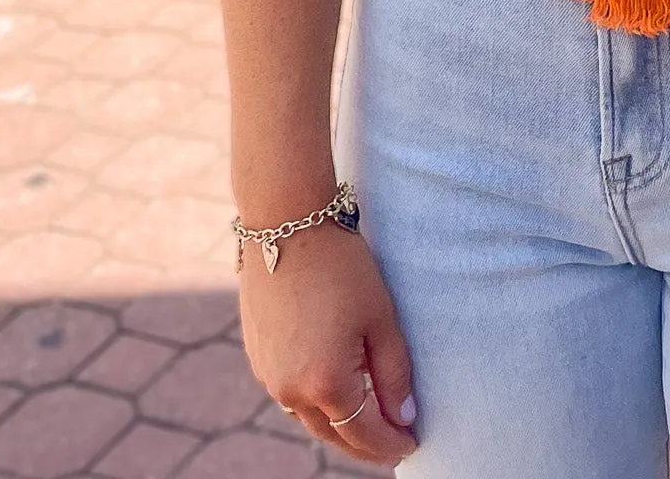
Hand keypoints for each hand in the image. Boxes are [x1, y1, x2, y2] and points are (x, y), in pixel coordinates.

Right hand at [238, 220, 417, 466]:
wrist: (285, 224)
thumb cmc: (341, 266)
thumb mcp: (380, 318)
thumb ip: (394, 374)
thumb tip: (405, 416)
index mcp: (326, 383)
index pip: (365, 433)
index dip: (391, 444)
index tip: (412, 444)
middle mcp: (291, 390)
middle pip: (334, 434)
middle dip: (365, 444)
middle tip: (392, 442)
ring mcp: (268, 376)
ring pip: (309, 417)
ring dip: (338, 423)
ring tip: (368, 418)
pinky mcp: (257, 357)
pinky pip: (290, 393)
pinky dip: (314, 400)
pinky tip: (333, 387)